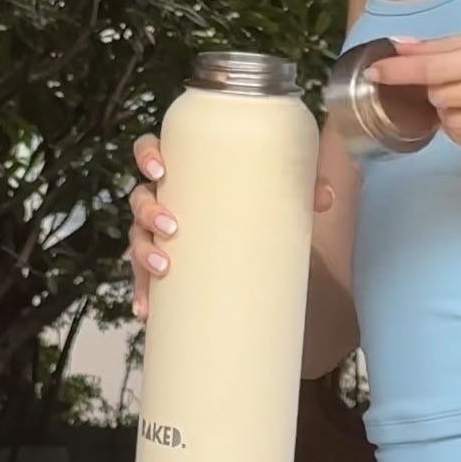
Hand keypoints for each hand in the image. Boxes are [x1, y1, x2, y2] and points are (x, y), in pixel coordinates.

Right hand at [126, 133, 335, 319]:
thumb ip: (304, 192)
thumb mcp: (282, 200)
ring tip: (164, 266)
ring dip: (143, 251)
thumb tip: (323, 196)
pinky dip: (143, 294)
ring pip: (136, 236)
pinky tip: (146, 310)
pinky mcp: (164, 269)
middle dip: (148, 209)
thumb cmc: (261, 212)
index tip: (161, 169)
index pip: (152, 151)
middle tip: (171, 224)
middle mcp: (168, 201)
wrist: (264, 260)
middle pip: (140, 196)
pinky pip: (144, 279)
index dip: (147, 155)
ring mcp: (161, 235)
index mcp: (188, 173)